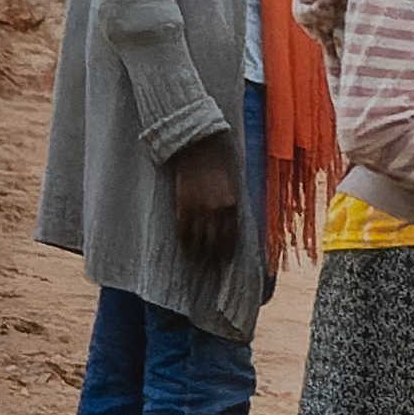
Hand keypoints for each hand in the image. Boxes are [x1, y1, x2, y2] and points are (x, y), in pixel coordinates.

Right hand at [173, 131, 243, 268]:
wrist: (196, 147)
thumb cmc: (215, 166)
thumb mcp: (229, 187)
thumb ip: (229, 207)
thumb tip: (227, 228)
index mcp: (231, 205)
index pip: (230, 237)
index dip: (226, 252)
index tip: (223, 261)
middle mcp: (216, 210)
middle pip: (214, 242)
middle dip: (212, 257)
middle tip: (209, 267)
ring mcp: (197, 207)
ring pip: (197, 238)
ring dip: (197, 252)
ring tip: (195, 261)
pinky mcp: (182, 203)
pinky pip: (182, 227)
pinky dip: (184, 239)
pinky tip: (184, 246)